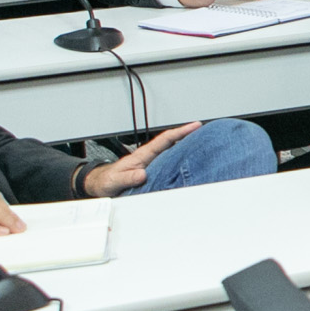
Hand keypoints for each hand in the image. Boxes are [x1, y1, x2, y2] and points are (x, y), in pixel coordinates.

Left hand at [82, 123, 202, 198]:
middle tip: (208, 132)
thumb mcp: (115, 180)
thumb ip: (128, 177)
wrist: (102, 184)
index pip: (165, 140)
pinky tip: (190, 163)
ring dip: (188, 147)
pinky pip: (171, 163)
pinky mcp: (153, 171)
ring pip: (173, 152)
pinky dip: (182, 160)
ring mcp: (152, 163)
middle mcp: (150, 157)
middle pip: (174, 142)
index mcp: (143, 155)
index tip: (195, 125)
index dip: (181, 131)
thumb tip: (143, 174)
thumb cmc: (107, 180)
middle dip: (190, 135)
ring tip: (204, 145)